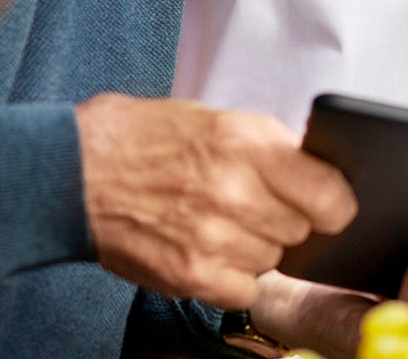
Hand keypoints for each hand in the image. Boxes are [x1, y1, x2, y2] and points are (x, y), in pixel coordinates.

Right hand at [75, 95, 357, 308]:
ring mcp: (213, 237)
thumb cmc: (141, 138)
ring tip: (217, 220)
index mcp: (246, 143)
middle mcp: (235, 190)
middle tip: (252, 203)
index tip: (330, 204)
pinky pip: (244, 288)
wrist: (73, 171)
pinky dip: (232, 275)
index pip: (330, 194)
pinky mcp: (191, 274)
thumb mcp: (215, 118)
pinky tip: (207, 248)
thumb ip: (269, 148)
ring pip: (273, 259)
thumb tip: (315, 173)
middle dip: (286, 219)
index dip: (335, 203)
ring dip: (255, 246)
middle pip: (302, 230)